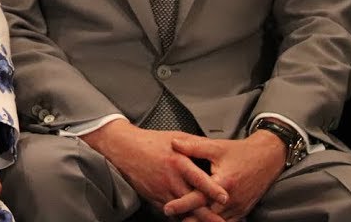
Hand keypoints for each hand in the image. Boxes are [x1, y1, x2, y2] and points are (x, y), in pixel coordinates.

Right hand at [81, 119, 228, 218]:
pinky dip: (182, 218)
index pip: (199, 179)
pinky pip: (172, 213)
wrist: (124, 149)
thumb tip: (213, 147)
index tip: (226, 198)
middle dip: (209, 215)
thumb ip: (196, 144)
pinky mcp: (155, 198)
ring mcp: (162, 191)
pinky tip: (191, 221)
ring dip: (196, 220)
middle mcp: (171, 179)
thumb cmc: (150, 142)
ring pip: (183, 211)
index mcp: (178, 162)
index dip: (213, 190)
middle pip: (193, 202)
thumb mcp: (176, 136)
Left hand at [162, 133, 286, 220]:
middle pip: (206, 215)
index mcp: (223, 182)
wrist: (268, 158)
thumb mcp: (217, 147)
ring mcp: (238, 208)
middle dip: (189, 218)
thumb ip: (194, 146)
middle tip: (172, 217)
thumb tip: (174, 143)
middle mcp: (231, 199)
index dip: (182, 204)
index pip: (199, 198)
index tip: (167, 208)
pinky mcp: (243, 212)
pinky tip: (203, 221)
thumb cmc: (241, 152)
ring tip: (184, 221)